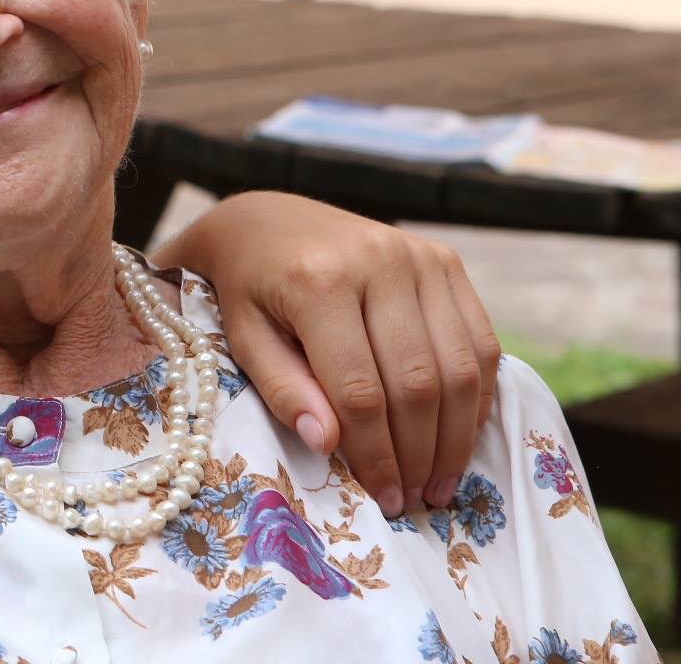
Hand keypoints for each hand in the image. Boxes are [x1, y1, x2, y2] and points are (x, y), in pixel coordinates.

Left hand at [157, 191, 500, 515]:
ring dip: (455, 435)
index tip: (383, 498)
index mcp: (318, 280)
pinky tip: (459, 436)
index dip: (376, 453)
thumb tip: (327, 446)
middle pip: (417, 382)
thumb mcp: (244, 339)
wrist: (267, 223)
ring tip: (439, 482)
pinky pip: (479, 340)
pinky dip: (475, 396)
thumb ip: (283, 389)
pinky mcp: (445, 259)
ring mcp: (418, 256)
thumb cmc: (248, 291)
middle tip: (416, 500)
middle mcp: (377, 261)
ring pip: (458, 366)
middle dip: (419, 453)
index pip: (359, 389)